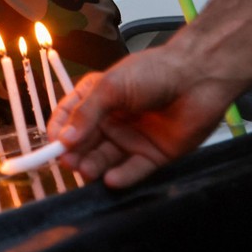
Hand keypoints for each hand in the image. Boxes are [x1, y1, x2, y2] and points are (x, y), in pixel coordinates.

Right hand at [48, 47, 242, 187]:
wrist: (198, 77)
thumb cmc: (153, 72)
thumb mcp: (110, 87)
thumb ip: (86, 114)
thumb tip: (63, 139)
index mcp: (96, 97)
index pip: (69, 117)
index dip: (59, 130)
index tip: (53, 143)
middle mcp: (111, 120)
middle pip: (85, 142)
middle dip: (74, 153)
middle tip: (68, 162)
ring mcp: (131, 139)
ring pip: (106, 159)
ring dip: (93, 166)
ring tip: (86, 170)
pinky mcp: (153, 156)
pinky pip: (133, 170)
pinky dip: (122, 176)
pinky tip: (111, 179)